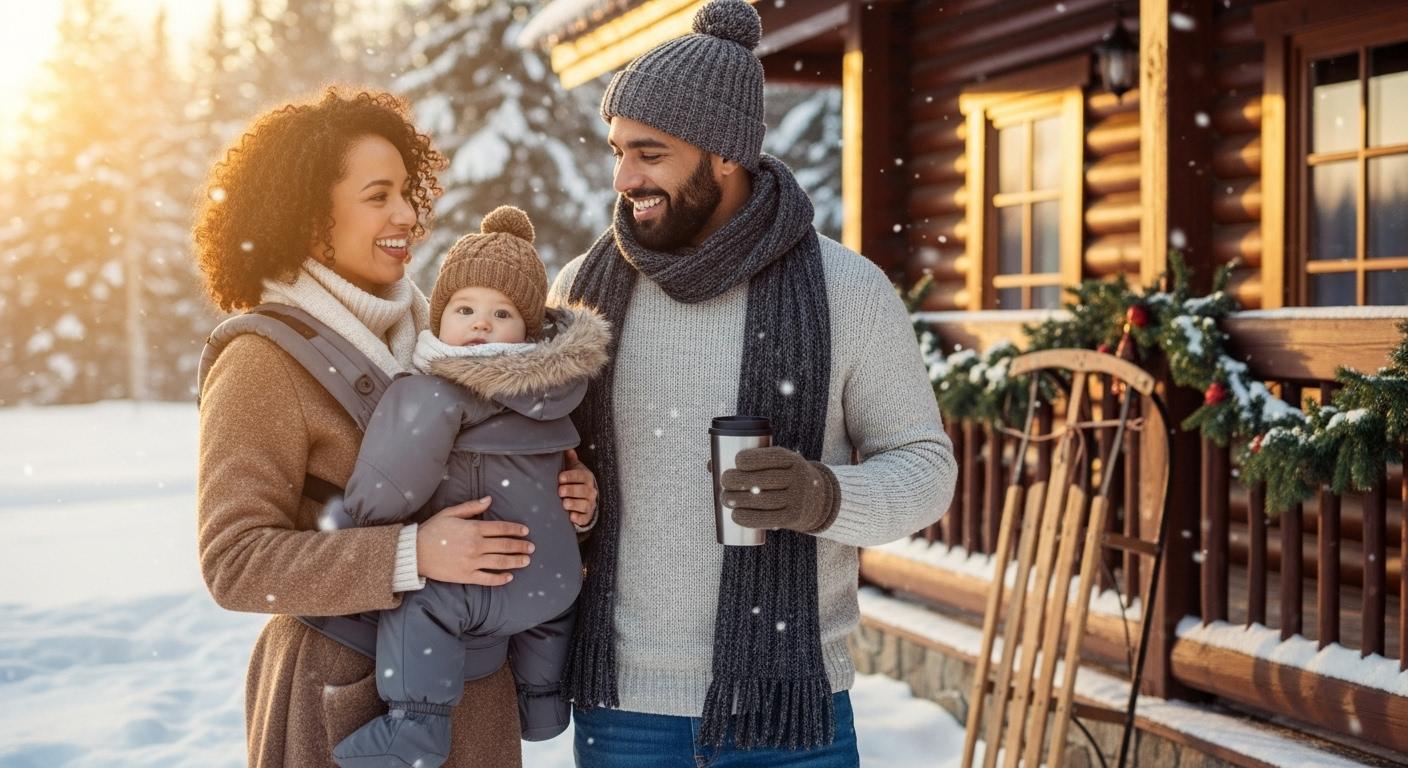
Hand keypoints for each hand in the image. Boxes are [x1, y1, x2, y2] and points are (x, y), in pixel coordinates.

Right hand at [416, 497, 533, 585]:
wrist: (414, 552)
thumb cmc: (432, 530)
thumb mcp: (450, 513)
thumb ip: (471, 507)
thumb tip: (489, 500)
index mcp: (473, 528)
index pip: (501, 528)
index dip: (515, 529)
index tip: (525, 531)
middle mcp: (476, 546)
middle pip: (505, 545)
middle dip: (521, 546)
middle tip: (531, 547)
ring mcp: (472, 562)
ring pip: (500, 562)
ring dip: (516, 561)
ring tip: (526, 561)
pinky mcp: (466, 576)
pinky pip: (487, 578)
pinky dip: (500, 579)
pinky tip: (509, 577)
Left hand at [559, 448, 598, 528]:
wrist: (586, 498)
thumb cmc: (577, 481)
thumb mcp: (575, 469)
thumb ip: (570, 460)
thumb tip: (566, 448)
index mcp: (586, 477)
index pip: (580, 476)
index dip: (570, 476)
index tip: (560, 478)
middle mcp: (590, 491)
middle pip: (582, 491)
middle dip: (571, 491)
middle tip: (560, 491)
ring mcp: (589, 504)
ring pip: (584, 504)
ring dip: (574, 504)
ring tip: (564, 503)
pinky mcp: (587, 516)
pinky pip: (584, 517)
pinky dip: (578, 518)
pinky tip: (571, 517)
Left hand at [720, 447, 839, 533]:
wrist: (817, 500)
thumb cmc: (784, 477)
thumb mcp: (777, 464)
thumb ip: (750, 462)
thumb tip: (710, 464)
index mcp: (792, 460)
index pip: (772, 457)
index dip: (752, 459)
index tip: (736, 462)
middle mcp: (798, 478)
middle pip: (764, 479)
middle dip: (739, 480)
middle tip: (723, 482)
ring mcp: (798, 499)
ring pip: (764, 500)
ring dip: (740, 500)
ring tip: (724, 499)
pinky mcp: (794, 518)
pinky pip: (769, 519)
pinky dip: (749, 518)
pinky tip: (735, 516)